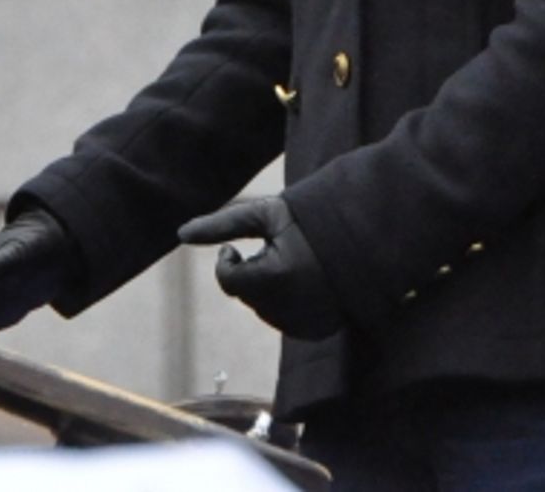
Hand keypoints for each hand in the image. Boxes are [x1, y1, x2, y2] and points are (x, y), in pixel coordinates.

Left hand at [179, 195, 340, 340]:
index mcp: (274, 276)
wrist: (365, 234)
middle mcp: (287, 307)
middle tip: (275, 251)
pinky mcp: (315, 331)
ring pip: (263, 309)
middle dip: (252, 274)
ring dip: (266, 290)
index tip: (235, 246)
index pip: (229, 279)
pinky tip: (302, 282)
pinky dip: (285, 303)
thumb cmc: (310, 219)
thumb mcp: (267, 214)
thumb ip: (223, 224)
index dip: (228, 261)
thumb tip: (180, 233)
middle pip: (246, 295)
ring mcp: (303, 323)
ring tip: (291, 264)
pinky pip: (284, 320)